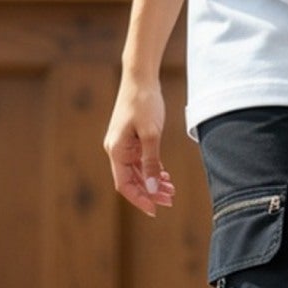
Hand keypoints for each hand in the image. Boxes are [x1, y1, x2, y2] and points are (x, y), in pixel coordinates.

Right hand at [103, 74, 175, 217]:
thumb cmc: (144, 103)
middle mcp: (116, 149)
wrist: (140, 78)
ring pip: (137, 171)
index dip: (139, 199)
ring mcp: (123, 144)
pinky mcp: (130, 138)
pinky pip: (140, 160)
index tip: (155, 210)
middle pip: (132, 180)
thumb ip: (151, 162)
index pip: (125, 184)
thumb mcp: (151, 134)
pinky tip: (164, 175)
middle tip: (170, 199)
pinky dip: (151, 169)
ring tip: (171, 189)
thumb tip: (151, 189)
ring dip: (152, 182)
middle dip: (150, 192)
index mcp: (116, 150)